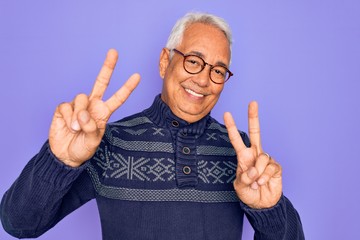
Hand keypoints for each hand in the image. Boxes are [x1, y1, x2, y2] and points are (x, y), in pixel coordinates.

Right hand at [49, 49, 139, 166]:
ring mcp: (78, 105)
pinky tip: (68, 126)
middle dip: (108, 67)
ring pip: (81, 97)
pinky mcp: (64, 108)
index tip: (137, 76)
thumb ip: (91, 128)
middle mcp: (92, 105)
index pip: (117, 98)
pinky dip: (68, 117)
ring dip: (79, 114)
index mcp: (104, 112)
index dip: (127, 88)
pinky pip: (67, 106)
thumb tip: (83, 114)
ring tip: (77, 128)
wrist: (65, 155)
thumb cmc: (83, 148)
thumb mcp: (92, 142)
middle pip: (101, 82)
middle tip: (114, 52)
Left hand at [224, 102, 281, 208]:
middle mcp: (255, 154)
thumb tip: (253, 170)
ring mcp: (266, 160)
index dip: (231, 127)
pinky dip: (265, 178)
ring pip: (262, 157)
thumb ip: (244, 178)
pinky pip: (271, 168)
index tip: (227, 113)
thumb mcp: (240, 187)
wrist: (262, 204)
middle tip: (253, 102)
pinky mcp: (276, 167)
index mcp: (243, 156)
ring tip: (256, 183)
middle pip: (255, 132)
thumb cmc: (248, 193)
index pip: (237, 139)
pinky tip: (263, 183)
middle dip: (253, 117)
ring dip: (258, 172)